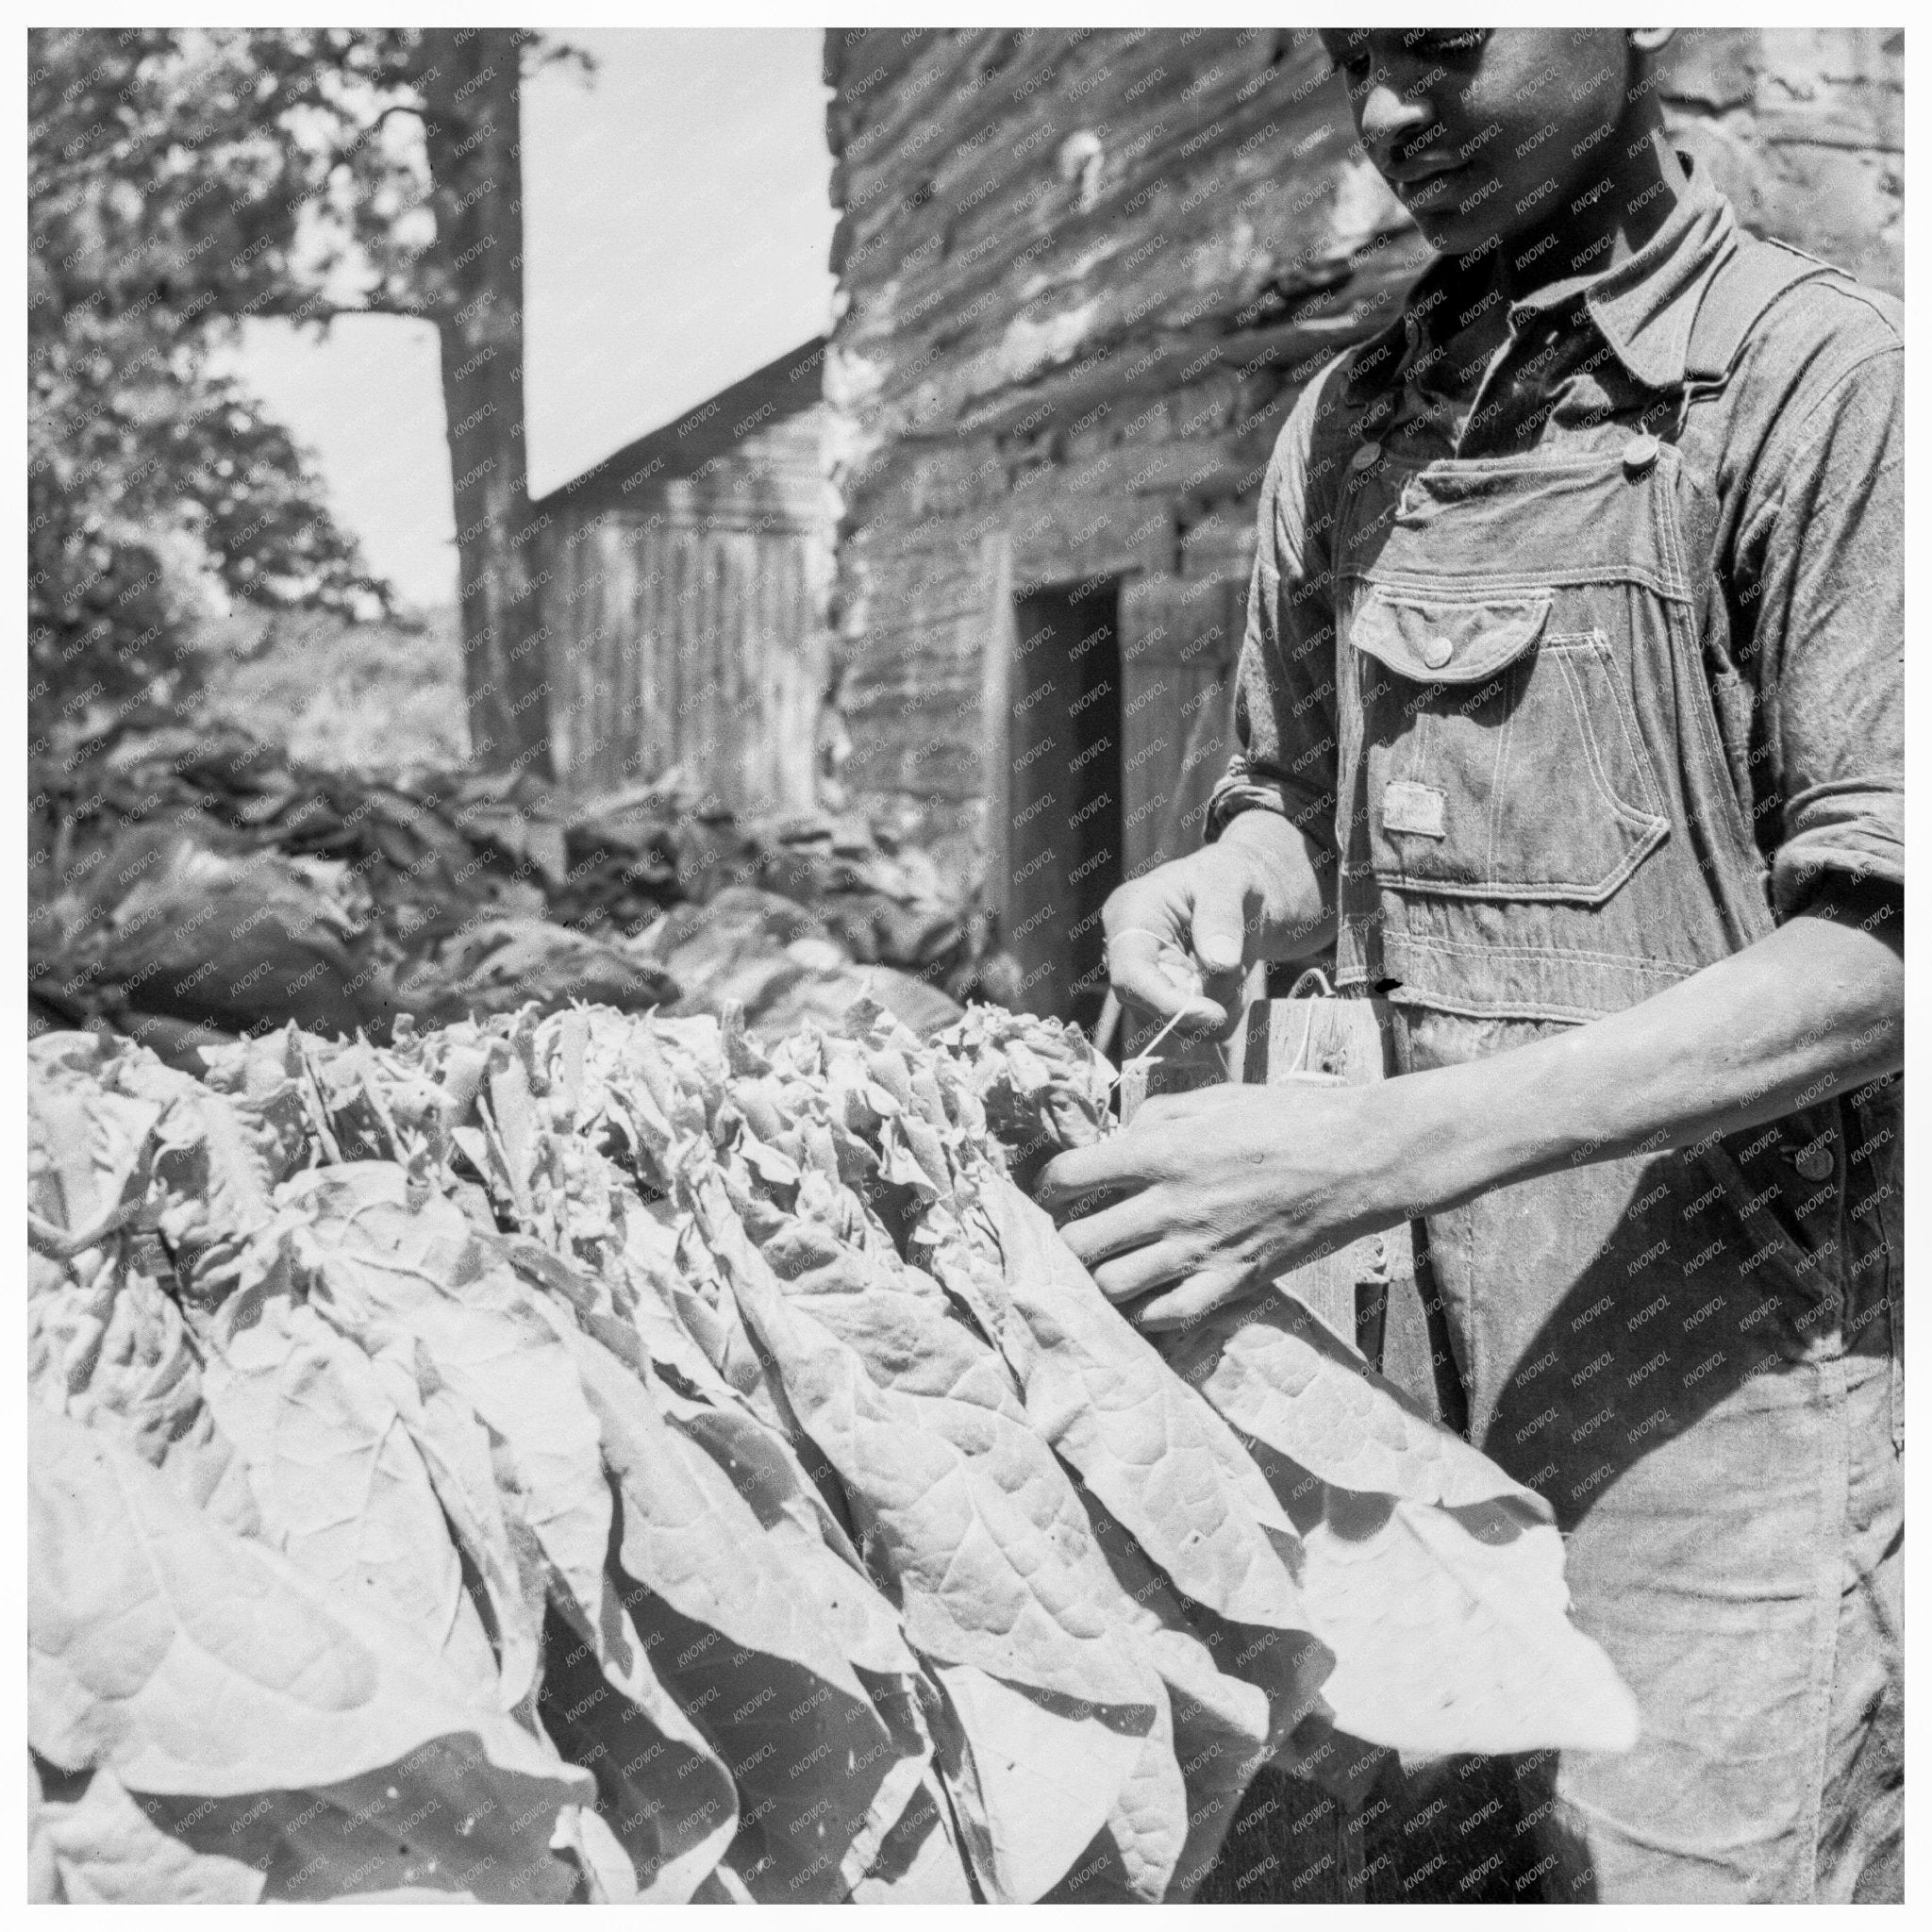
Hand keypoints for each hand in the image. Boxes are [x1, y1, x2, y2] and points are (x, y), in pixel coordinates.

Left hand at [1036, 1081, 1404, 1330]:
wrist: (1358, 1157)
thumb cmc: (1288, 1117)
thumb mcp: (1213, 1095)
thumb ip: (1155, 1115)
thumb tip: (1118, 1138)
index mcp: (1162, 1151)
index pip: (1069, 1175)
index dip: (1048, 1183)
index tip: (1054, 1187)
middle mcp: (1173, 1205)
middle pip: (1080, 1243)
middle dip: (1065, 1238)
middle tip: (1073, 1231)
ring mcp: (1202, 1250)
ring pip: (1113, 1286)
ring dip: (1099, 1278)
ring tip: (1105, 1265)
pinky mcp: (1233, 1282)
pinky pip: (1167, 1315)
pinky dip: (1144, 1312)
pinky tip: (1142, 1297)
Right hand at [1101, 812, 1332, 1040]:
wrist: (1239, 892)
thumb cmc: (1230, 874)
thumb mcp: (1231, 880)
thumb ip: (1223, 916)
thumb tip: (1220, 963)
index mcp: (1129, 915)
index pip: (1131, 975)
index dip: (1168, 1003)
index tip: (1215, 1013)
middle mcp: (1126, 953)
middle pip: (1150, 1007)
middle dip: (1202, 1001)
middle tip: (1238, 971)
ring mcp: (1144, 980)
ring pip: (1175, 1023)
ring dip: (1217, 1004)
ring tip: (1235, 963)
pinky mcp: (1163, 1000)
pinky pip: (1193, 1028)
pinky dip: (1223, 1012)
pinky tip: (1232, 980)